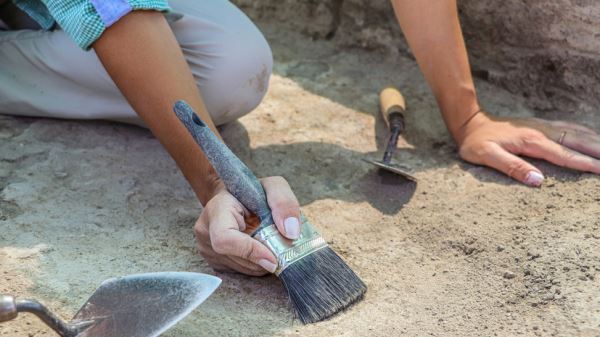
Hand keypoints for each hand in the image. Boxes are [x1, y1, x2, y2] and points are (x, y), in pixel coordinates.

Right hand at [194, 176, 300, 275]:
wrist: (232, 198)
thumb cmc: (251, 192)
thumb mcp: (272, 187)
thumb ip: (283, 202)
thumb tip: (291, 232)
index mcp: (216, 209)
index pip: (225, 239)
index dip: (250, 252)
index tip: (273, 258)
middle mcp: (205, 231)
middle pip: (237, 258)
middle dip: (263, 258)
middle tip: (280, 249)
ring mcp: (206, 249)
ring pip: (241, 268)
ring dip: (261, 263)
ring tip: (270, 246)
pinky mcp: (214, 261)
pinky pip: (240, 271)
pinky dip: (256, 265)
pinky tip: (261, 250)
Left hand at [457, 112, 599, 185]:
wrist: (470, 123)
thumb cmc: (476, 143)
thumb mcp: (486, 156)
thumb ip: (511, 167)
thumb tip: (538, 180)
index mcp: (531, 141)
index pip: (564, 155)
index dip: (585, 164)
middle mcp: (542, 131)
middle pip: (577, 141)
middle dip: (598, 151)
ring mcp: (542, 126)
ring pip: (576, 132)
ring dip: (596, 141)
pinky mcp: (540, 125)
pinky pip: (569, 127)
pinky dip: (585, 133)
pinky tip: (593, 137)